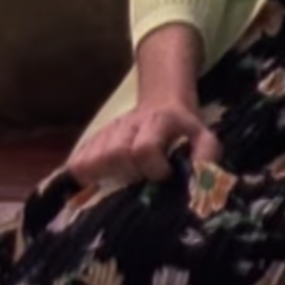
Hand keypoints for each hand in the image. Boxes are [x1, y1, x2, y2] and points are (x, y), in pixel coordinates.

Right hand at [68, 97, 219, 186]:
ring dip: (104, 175)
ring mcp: (107, 131)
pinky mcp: (93, 139)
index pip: (144, 148)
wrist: (163, 102)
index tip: (165, 175)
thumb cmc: (183, 129)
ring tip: (121, 178)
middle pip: (113, 154)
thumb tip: (200, 182)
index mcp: (158, 122)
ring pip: (90, 160)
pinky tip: (102, 180)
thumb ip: (207, 157)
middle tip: (140, 177)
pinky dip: (85, 176)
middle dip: (127, 172)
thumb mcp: (204, 137)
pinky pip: (77, 163)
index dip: (153, 168)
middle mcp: (128, 124)